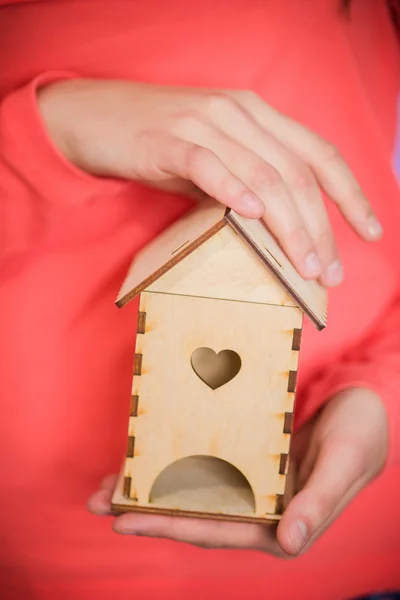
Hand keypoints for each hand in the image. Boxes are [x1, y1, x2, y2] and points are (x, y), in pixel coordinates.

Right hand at [37, 79, 381, 286]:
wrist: (96, 117)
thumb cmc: (158, 142)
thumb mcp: (214, 158)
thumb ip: (245, 182)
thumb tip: (275, 228)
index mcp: (256, 115)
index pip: (318, 154)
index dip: (350, 194)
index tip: (370, 231)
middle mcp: (238, 113)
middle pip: (296, 174)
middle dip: (320, 228)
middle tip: (330, 272)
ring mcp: (203, 123)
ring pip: (261, 175)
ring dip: (288, 226)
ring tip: (303, 267)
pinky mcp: (167, 140)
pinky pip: (207, 165)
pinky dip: (232, 190)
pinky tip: (251, 217)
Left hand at [88, 388, 387, 556]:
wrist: (368, 403)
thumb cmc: (362, 435)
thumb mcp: (344, 462)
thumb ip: (319, 503)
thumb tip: (289, 542)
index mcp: (281, 521)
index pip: (217, 530)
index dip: (169, 526)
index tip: (125, 519)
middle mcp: (260, 505)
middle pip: (195, 514)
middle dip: (147, 510)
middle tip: (99, 502)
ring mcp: (252, 481)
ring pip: (195, 489)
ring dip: (154, 486)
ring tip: (111, 482)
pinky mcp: (248, 456)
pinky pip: (206, 461)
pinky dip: (177, 459)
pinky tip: (151, 452)